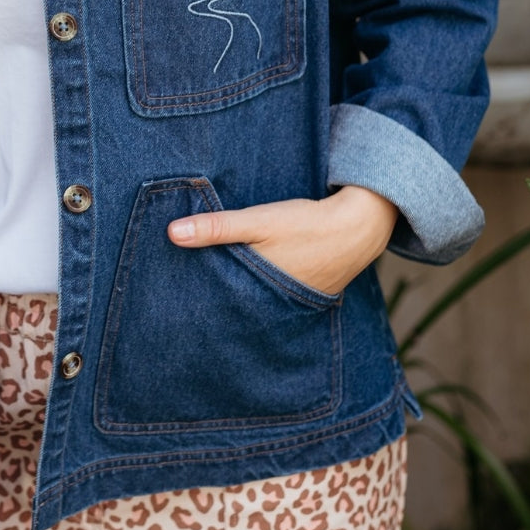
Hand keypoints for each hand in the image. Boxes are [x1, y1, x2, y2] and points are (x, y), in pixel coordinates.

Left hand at [168, 185, 397, 296]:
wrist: (359, 226)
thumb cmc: (306, 224)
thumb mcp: (259, 221)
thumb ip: (217, 227)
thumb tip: (171, 233)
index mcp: (257, 292)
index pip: (217, 306)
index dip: (195, 304)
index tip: (169, 306)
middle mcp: (273, 306)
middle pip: (233, 308)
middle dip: (212, 306)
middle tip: (179, 307)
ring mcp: (289, 303)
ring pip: (252, 304)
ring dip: (234, 299)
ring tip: (206, 299)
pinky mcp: (302, 294)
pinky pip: (270, 298)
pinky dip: (257, 292)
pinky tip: (245, 285)